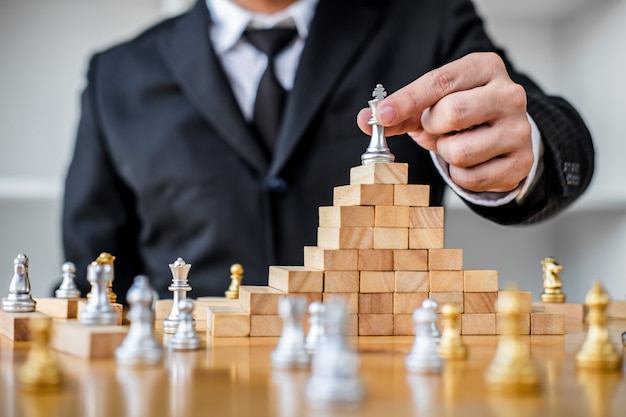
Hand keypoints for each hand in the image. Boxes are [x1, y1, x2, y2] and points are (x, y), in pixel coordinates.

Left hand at [357, 52, 532, 192]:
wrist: (500, 136)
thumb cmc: (461, 115)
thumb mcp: (430, 106)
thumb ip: (399, 112)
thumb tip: (365, 119)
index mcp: (485, 68)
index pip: (440, 81)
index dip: (407, 100)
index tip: (383, 115)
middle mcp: (510, 95)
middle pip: (453, 113)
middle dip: (433, 127)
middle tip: (438, 128)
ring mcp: (519, 130)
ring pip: (460, 151)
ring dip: (446, 153)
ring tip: (457, 143)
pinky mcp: (521, 162)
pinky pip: (471, 177)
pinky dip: (459, 175)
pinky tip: (470, 162)